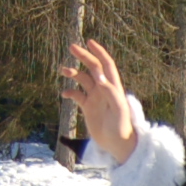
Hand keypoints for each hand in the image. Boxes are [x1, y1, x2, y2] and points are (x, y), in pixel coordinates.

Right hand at [60, 40, 137, 162]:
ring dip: (73, 73)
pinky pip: (77, 95)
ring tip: (63, 70)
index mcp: (113, 87)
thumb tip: (99, 76)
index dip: (99, 52)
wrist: (117, 144)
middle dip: (83, 56)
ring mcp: (95, 98)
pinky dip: (70, 92)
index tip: (89, 42)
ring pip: (82, 79)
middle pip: (93, 68)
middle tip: (72, 47)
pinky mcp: (88, 108)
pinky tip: (65, 94)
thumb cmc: (121, 127)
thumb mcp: (118, 109)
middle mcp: (103, 89)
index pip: (106, 65)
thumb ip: (110, 92)